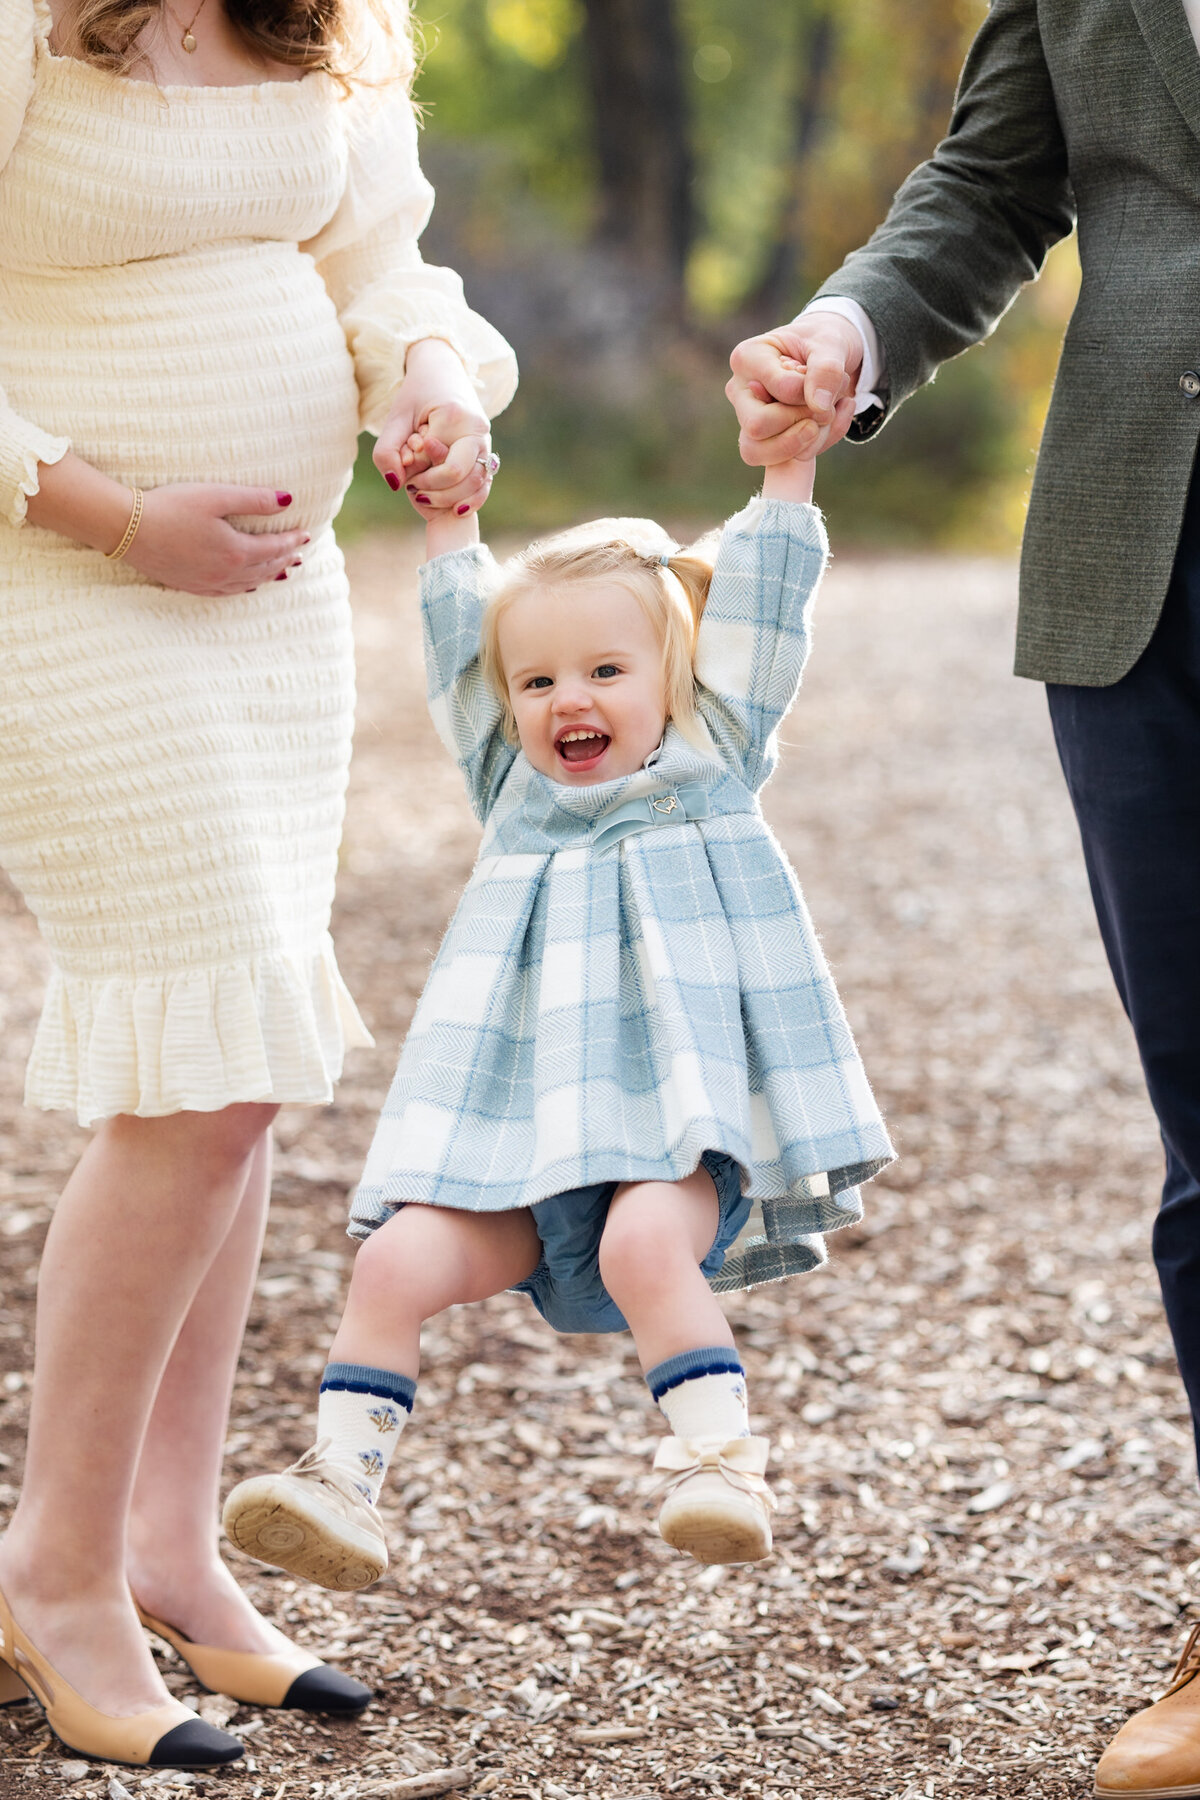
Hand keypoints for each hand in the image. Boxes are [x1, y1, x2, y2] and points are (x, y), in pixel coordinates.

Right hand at [124, 485, 310, 594]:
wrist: (127, 528)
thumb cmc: (171, 506)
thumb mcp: (216, 495)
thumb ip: (254, 499)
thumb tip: (288, 500)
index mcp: (236, 551)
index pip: (274, 547)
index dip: (292, 540)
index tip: (306, 535)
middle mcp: (226, 573)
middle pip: (265, 568)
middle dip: (284, 559)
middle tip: (299, 553)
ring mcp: (208, 583)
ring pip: (249, 583)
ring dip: (269, 576)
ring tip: (283, 571)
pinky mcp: (190, 586)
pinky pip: (227, 592)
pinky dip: (245, 587)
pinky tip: (247, 585)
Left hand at [375, 338, 494, 513]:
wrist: (443, 371)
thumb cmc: (416, 394)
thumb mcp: (395, 418)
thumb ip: (387, 451)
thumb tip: (395, 484)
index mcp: (455, 417)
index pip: (434, 461)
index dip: (416, 472)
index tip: (404, 464)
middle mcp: (477, 429)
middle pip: (460, 475)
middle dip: (434, 489)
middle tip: (413, 487)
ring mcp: (487, 441)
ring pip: (476, 483)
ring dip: (450, 497)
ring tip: (426, 494)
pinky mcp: (488, 451)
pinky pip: (485, 483)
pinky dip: (471, 499)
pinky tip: (455, 508)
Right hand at [727, 316, 862, 464]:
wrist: (826, 357)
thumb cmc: (822, 343)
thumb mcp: (831, 344)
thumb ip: (826, 370)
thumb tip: (818, 407)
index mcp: (747, 358)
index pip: (781, 390)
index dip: (813, 393)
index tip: (834, 379)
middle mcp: (739, 391)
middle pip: (757, 427)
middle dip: (804, 421)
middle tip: (829, 404)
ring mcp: (747, 418)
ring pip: (760, 452)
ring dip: (808, 441)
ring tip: (829, 414)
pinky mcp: (762, 440)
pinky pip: (781, 461)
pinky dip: (817, 446)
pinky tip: (833, 422)